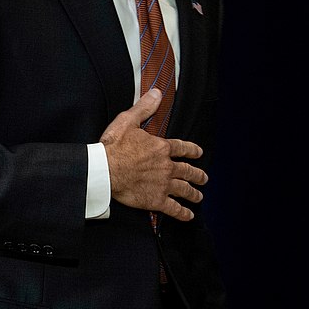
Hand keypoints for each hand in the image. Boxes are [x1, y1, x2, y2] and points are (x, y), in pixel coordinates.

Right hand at [99, 89, 207, 220]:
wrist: (104, 170)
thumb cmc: (113, 146)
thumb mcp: (128, 120)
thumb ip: (144, 108)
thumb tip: (157, 93)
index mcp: (161, 148)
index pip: (182, 148)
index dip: (193, 150)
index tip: (199, 153)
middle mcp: (166, 167)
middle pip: (187, 171)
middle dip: (198, 175)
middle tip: (204, 178)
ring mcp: (163, 184)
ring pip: (184, 189)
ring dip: (194, 193)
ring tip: (199, 196)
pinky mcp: (155, 200)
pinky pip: (173, 208)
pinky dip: (182, 213)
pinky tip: (188, 215)